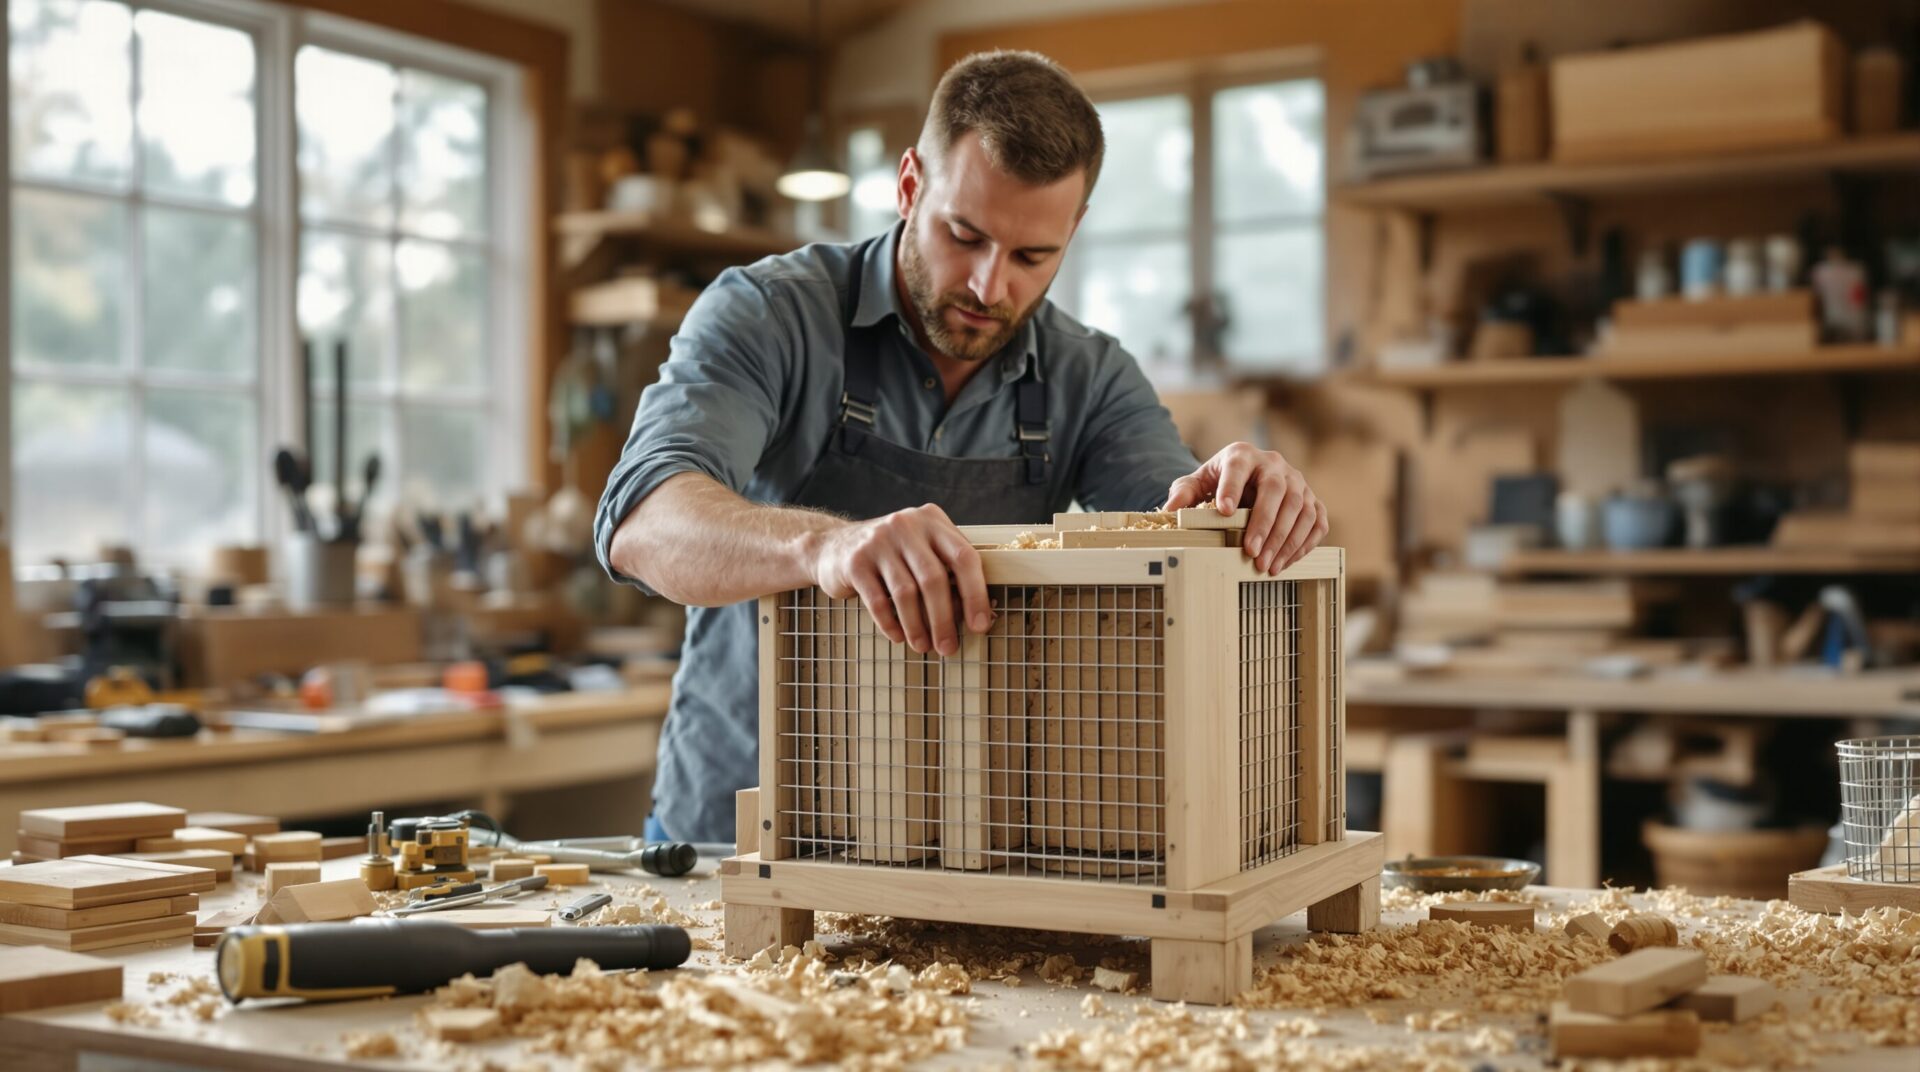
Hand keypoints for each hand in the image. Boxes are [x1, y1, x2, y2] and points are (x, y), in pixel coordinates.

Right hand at [811, 504, 991, 654]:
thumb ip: (947, 570)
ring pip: (906, 592)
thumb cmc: (890, 556)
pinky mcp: (856, 562)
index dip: (976, 594)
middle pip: (934, 578)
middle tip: (948, 647)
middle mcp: (907, 525)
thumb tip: (975, 615)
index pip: (964, 557)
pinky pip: (878, 601)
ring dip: (918, 626)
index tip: (980, 625)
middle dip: (944, 619)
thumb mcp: (920, 549)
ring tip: (924, 647)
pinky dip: (890, 624)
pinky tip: (898, 637)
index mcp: (932, 520)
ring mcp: (879, 541)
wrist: (833, 546)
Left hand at [1163, 442, 1327, 574]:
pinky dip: (1305, 543)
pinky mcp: (1312, 500)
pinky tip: (1286, 562)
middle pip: (1276, 491)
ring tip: (1267, 566)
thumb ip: (1184, 492)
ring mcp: (1298, 482)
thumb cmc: (1220, 482)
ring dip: (1286, 540)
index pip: (1239, 467)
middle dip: (1264, 524)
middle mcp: (1275, 465)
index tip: (1224, 511)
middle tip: (1251, 552)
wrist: (1246, 479)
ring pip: (1301, 509)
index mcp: (1243, 455)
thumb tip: (1170, 509)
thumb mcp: (1198, 482)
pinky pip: (1317, 521)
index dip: (1232, 488)